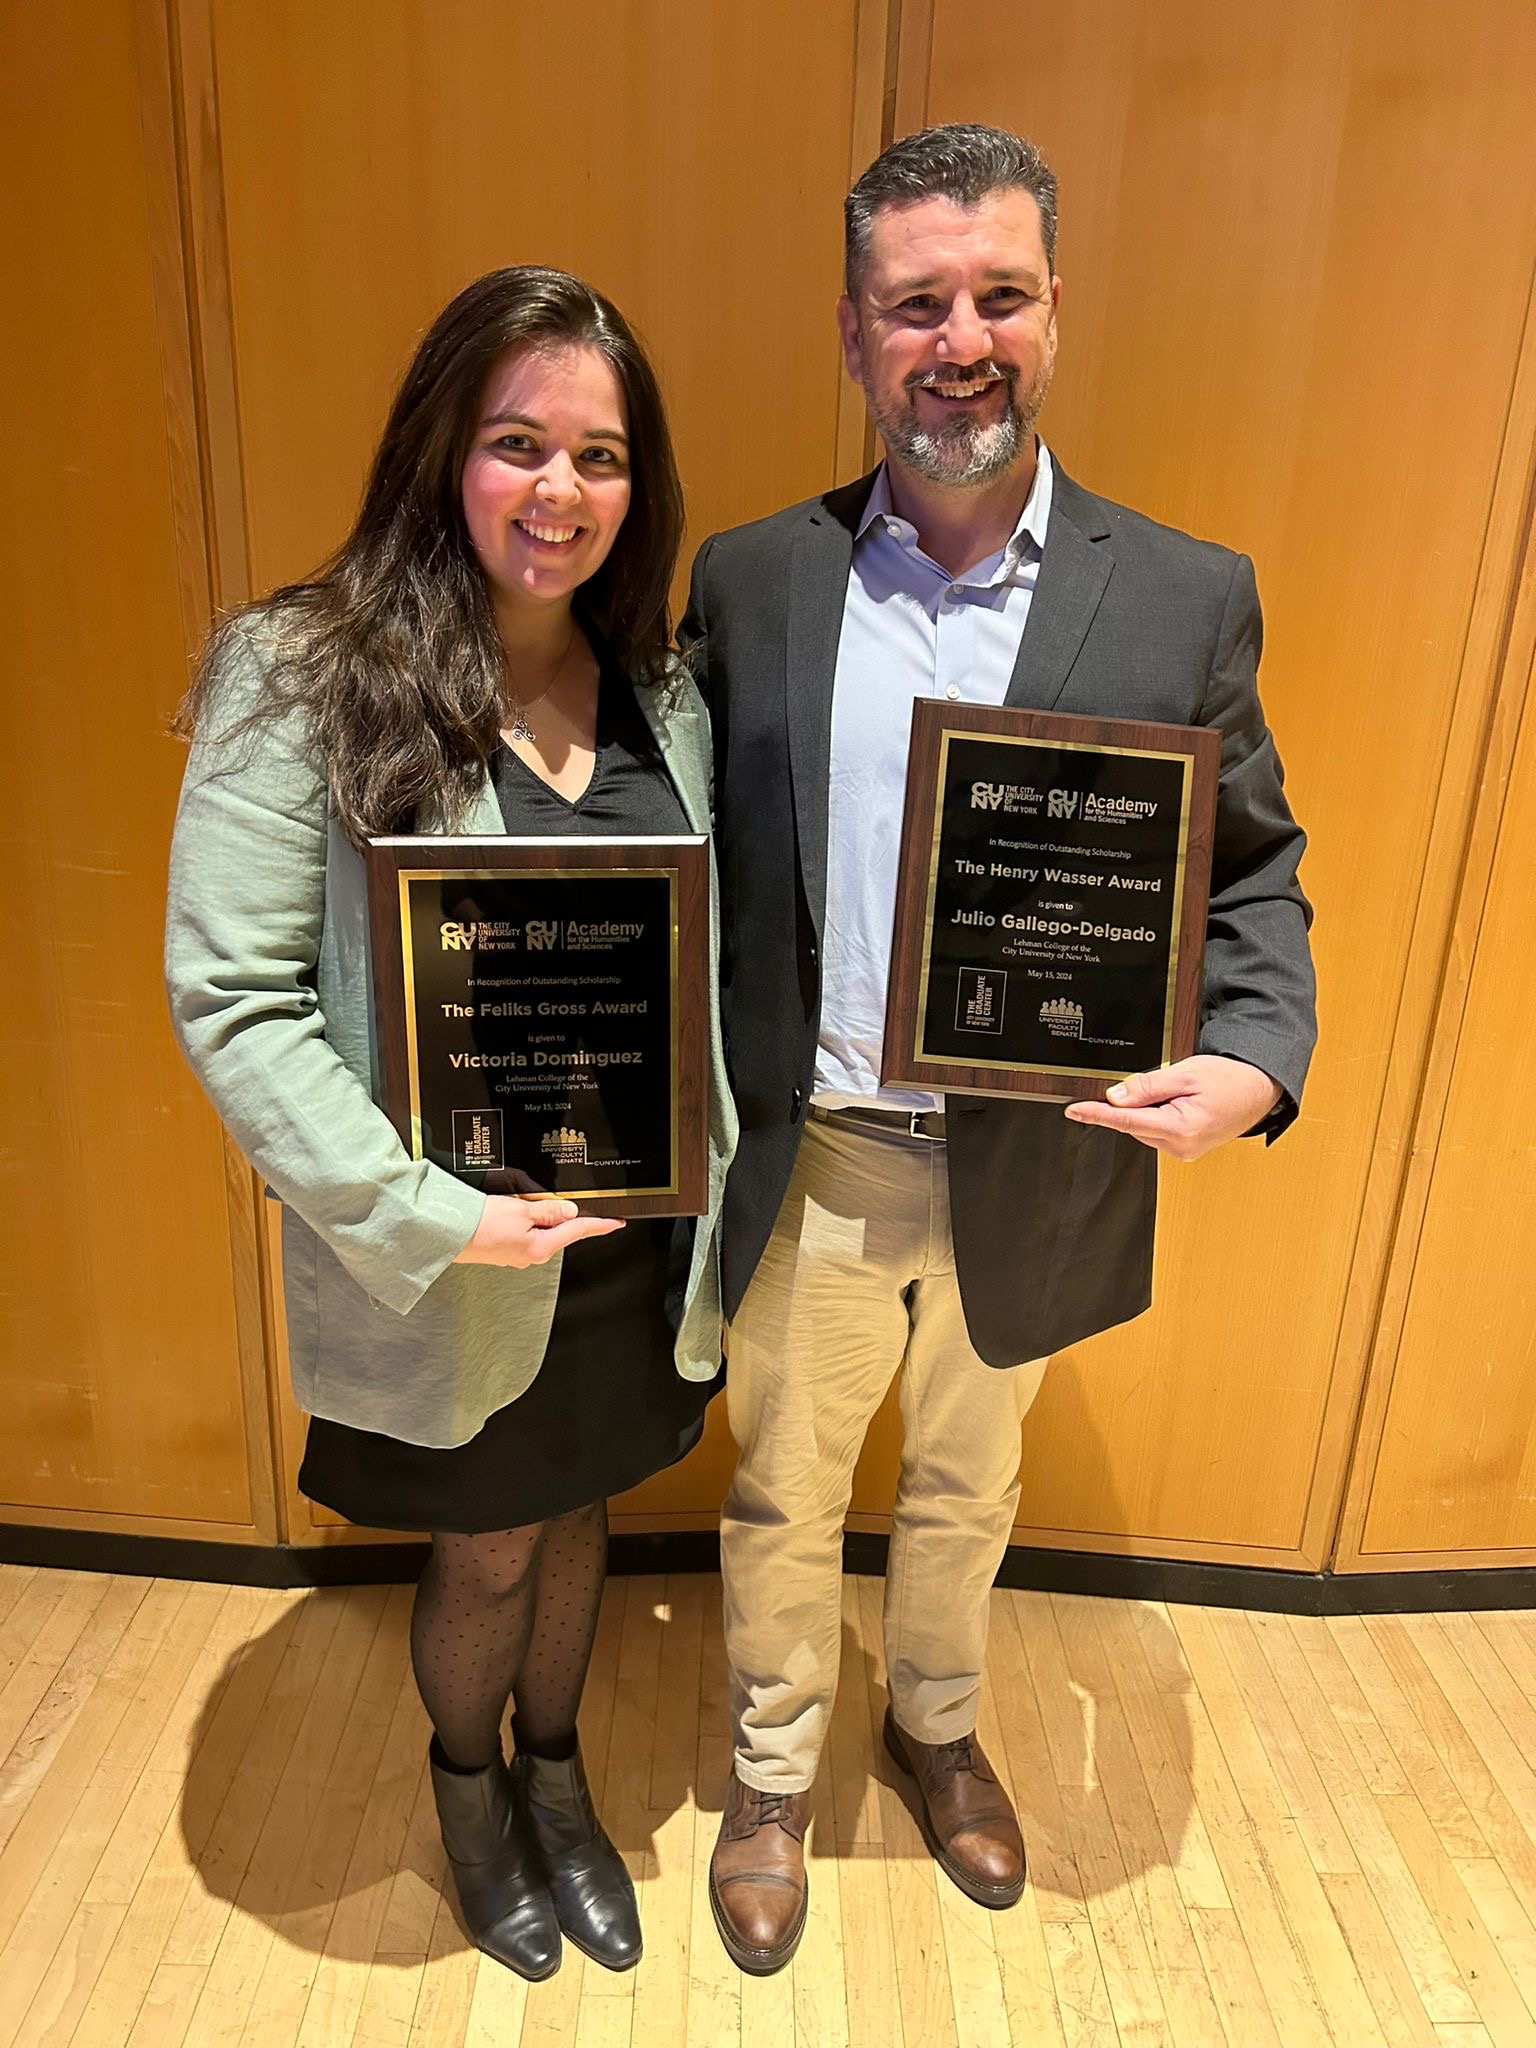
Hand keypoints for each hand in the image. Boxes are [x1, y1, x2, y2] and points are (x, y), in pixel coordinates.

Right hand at [453, 1195, 624, 1267]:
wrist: (446, 1234)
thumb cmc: (479, 1223)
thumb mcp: (522, 1210)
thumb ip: (550, 1210)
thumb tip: (570, 1212)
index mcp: (540, 1247)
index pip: (577, 1231)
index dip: (599, 1224)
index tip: (616, 1222)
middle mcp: (531, 1255)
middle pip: (557, 1229)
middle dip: (557, 1212)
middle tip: (541, 1198)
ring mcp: (516, 1254)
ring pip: (538, 1228)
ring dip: (535, 1213)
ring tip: (515, 1203)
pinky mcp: (503, 1249)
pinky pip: (522, 1230)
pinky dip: (521, 1218)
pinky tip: (507, 1210)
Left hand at [1063, 1056, 1281, 1160]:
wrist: (1259, 1089)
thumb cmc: (1231, 1079)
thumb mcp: (1186, 1073)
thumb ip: (1147, 1086)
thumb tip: (1115, 1096)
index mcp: (1181, 1128)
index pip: (1126, 1120)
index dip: (1096, 1114)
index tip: (1074, 1111)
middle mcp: (1180, 1147)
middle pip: (1134, 1123)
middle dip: (1135, 1102)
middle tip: (1164, 1081)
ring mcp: (1183, 1151)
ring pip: (1144, 1127)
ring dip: (1149, 1108)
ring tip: (1181, 1091)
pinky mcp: (1185, 1149)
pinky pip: (1158, 1130)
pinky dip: (1159, 1114)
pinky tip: (1180, 1102)